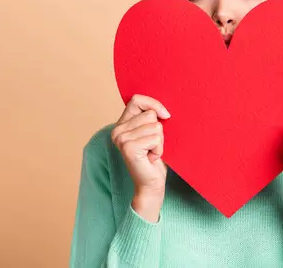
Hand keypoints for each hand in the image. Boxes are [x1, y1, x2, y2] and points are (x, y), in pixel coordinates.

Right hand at [112, 94, 170, 221]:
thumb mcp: (153, 131)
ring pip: (155, 126)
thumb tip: (162, 109)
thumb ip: (151, 117)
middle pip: (150, 114)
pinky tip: (151, 158)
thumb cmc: (154, 157)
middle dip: (159, 130)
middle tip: (152, 146)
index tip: (165, 115)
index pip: (137, 99)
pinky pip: (156, 138)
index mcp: (122, 123)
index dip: (154, 104)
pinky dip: (159, 149)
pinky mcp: (129, 147)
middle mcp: (117, 130)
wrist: (151, 183)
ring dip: (160, 141)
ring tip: (151, 152)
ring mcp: (121, 138)